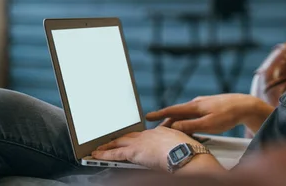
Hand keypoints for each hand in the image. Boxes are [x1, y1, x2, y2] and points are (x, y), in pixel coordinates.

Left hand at [91, 126, 221, 172]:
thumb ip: (174, 146)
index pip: (144, 134)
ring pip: (120, 142)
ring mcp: (141, 142)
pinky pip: (116, 153)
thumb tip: (172, 153)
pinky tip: (97, 155)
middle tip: (110, 139)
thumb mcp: (183, 145)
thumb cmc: (188, 152)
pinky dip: (105, 153)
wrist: (186, 154)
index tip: (132, 139)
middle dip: (119, 138)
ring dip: (109, 145)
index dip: (136, 137)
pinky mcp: (134, 152)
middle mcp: (149, 134)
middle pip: (130, 135)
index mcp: (161, 131)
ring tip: (99, 147)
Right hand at [146, 93, 272, 134]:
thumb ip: (190, 126)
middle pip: (178, 112)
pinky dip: (187, 119)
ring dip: (177, 120)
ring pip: (186, 113)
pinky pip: (194, 113)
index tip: (148, 116)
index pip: (172, 110)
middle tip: (157, 128)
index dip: (159, 114)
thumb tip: (173, 126)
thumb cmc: (229, 115)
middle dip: (166, 120)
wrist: (246, 105)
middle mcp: (197, 102)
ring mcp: (204, 103)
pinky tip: (189, 124)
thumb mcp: (208, 124)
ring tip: (171, 129)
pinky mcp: (210, 106)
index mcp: (195, 106)